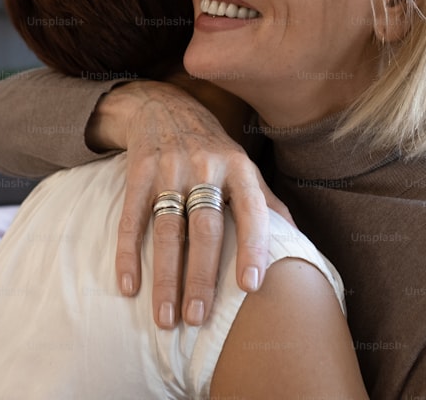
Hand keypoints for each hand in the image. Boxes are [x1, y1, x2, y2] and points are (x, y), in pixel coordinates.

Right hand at [94, 80, 292, 328]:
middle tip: (198, 318)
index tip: (251, 287)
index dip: (253, 248)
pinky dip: (128, 255)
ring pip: (167, 231)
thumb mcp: (243, 166)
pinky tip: (129, 286)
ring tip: (167, 319)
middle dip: (201, 277)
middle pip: (205, 230)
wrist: (161, 106)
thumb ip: (267, 203)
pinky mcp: (137, 172)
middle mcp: (205, 167)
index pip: (251, 210)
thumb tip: (297, 243)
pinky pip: (131, 219)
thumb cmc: (211, 148)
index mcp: (238, 168)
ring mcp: (168, 169)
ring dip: (166, 278)